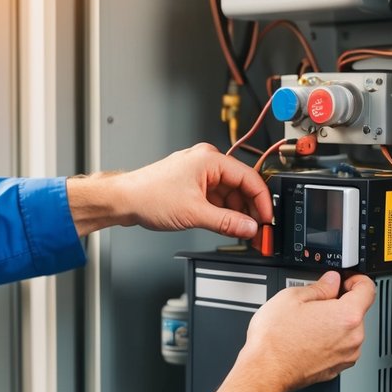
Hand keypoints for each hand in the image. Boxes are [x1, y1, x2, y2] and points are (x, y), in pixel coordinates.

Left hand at [67, 143, 271, 237]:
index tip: (267, 220)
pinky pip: (216, 197)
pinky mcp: (192, 185)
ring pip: (229, 194)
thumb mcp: (194, 213)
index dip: (262, 201)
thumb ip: (226, 222)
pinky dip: (223, 212)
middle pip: (241, 186)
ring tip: (242, 232)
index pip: (249, 178)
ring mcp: (199, 174)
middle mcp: (206, 162)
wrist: (124, 200)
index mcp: (210, 160)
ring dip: (236, 213)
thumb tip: (250, 228)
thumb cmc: (149, 196)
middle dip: (250, 209)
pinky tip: (228, 225)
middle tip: (257, 230)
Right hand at [208, 271, 376, 391]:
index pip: (368, 289)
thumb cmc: (275, 339)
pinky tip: (308, 338)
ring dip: (334, 323)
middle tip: (315, 303)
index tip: (345, 280)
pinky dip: (329, 340)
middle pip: (357, 311)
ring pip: (348, 330)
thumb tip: (331, 281)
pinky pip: (340, 347)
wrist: (265, 371)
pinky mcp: (336, 368)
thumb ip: (319, 286)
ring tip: (307, 323)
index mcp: (347, 316)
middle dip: (339, 303)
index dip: (356, 279)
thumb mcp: (292, 297)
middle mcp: (353, 338)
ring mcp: (346, 356)